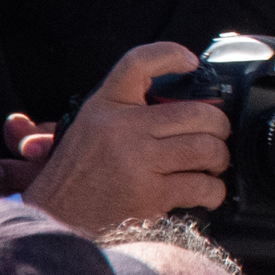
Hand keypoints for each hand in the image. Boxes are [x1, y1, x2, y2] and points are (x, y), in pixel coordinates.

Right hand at [18, 44, 230, 231]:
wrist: (54, 220)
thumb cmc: (77, 176)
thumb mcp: (89, 128)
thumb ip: (127, 112)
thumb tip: (183, 105)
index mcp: (105, 106)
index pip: (138, 63)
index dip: (170, 54)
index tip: (192, 62)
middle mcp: (122, 128)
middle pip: (196, 113)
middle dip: (219, 127)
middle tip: (217, 137)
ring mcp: (137, 161)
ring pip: (206, 148)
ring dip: (220, 159)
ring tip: (214, 165)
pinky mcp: (149, 194)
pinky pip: (202, 185)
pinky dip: (213, 190)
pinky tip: (207, 192)